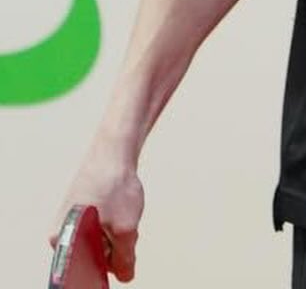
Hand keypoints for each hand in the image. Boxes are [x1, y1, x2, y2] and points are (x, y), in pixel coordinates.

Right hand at [49, 144, 144, 282]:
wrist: (115, 149)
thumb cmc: (114, 187)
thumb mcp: (125, 228)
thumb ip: (125, 258)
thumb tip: (126, 276)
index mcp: (60, 242)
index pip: (85, 270)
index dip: (107, 265)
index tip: (120, 252)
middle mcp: (60, 232)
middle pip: (95, 254)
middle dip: (115, 245)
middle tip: (123, 223)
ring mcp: (71, 219)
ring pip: (103, 238)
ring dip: (118, 231)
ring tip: (121, 209)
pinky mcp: (83, 208)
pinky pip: (105, 224)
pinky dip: (117, 218)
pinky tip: (120, 203)